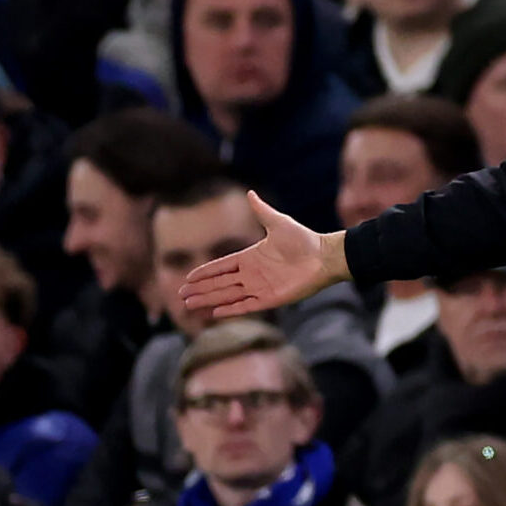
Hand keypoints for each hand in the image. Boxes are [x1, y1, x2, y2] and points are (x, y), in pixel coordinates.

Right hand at [179, 192, 348, 317]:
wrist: (325, 257)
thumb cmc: (304, 239)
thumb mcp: (278, 223)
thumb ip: (261, 211)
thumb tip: (250, 192)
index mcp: (251, 257)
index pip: (221, 266)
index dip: (205, 272)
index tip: (188, 278)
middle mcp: (252, 274)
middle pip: (220, 283)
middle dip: (200, 289)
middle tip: (181, 294)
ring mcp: (260, 287)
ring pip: (228, 295)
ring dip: (209, 300)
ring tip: (189, 305)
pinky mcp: (270, 299)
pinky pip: (246, 306)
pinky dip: (231, 310)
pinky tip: (215, 313)